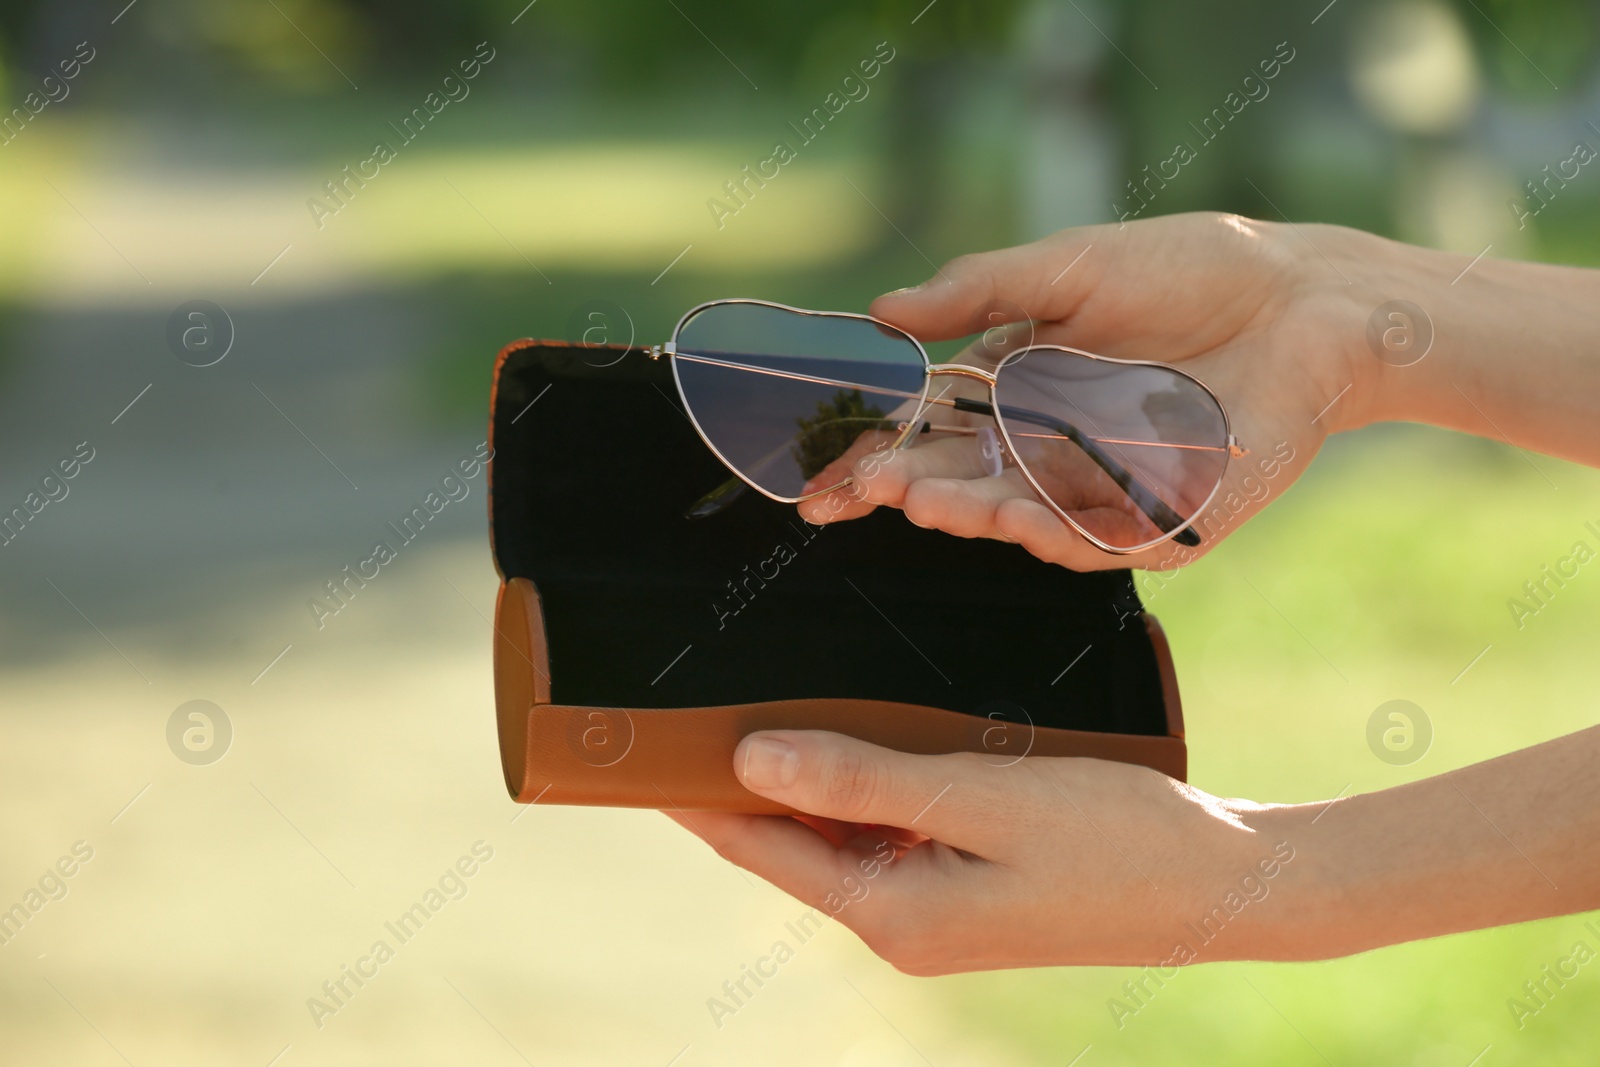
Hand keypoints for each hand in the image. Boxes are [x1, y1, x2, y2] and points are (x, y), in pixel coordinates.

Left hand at [666, 727, 1599, 971]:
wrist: (1227, 885)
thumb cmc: (1114, 838)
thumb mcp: (978, 798)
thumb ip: (861, 779)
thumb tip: (748, 762)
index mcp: (893, 915)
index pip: (759, 848)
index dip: (695, 795)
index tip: (642, 743)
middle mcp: (903, 922)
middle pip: (790, 844)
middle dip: (738, 782)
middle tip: (688, 705)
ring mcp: (937, 908)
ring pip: (839, 835)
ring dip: (801, 779)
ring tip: (752, 705)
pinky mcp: (970, 884)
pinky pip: (889, 832)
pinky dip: (860, 786)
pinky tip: (852, 735)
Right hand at [799, 212, 1381, 570]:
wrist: (1304, 299)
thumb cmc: (1187, 271)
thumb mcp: (1067, 267)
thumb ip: (978, 290)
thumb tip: (882, 311)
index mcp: (1016, 390)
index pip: (928, 433)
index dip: (874, 455)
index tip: (820, 478)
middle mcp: (1048, 449)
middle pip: (963, 483)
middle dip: (910, 488)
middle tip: (867, 485)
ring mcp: (1101, 490)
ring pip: (1019, 519)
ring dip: (967, 513)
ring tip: (919, 498)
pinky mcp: (1160, 521)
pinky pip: (1097, 542)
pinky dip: (1053, 535)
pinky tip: (1012, 520)